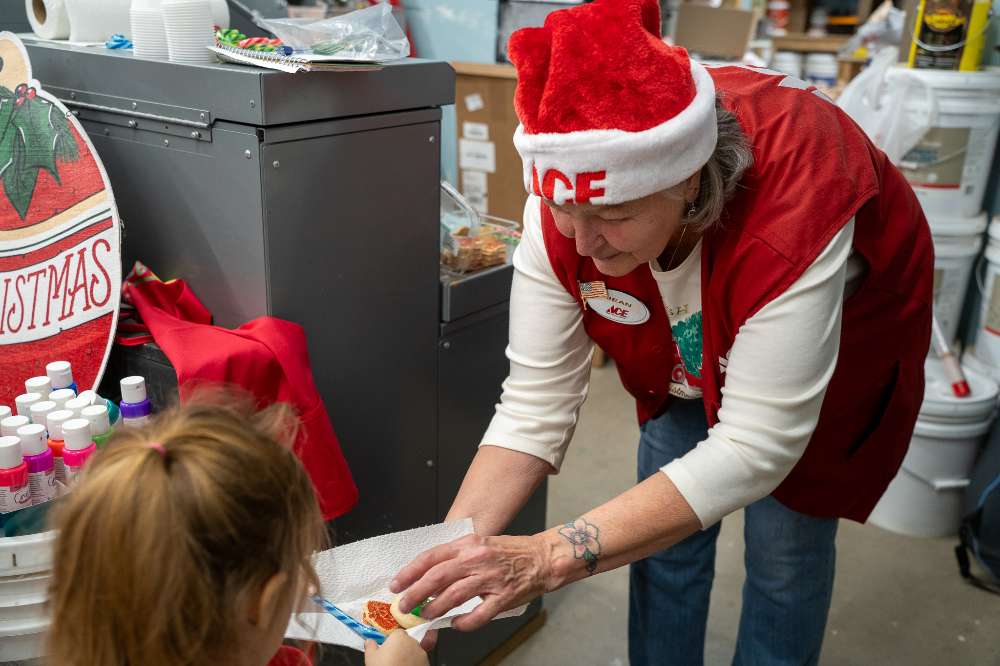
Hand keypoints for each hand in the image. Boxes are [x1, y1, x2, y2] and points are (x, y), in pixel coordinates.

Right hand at [364, 630, 427, 665]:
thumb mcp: (370, 657)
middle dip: (400, 649)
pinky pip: (419, 661)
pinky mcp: (427, 663)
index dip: (390, 642)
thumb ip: (370, 646)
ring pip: (413, 652)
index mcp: (399, 636)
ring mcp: (422, 653)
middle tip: (391, 659)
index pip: (396, 634)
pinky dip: (414, 664)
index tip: (386, 650)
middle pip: (406, 642)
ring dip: (408, 657)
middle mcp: (413, 642)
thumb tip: (369, 641)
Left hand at [389, 533, 551, 631]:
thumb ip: (456, 556)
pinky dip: (464, 622)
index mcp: (468, 544)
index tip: (397, 584)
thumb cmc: (511, 552)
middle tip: (405, 605)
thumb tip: (429, 574)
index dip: (410, 572)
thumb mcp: (480, 543)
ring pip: (454, 596)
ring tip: (425, 616)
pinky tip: (456, 624)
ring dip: (435, 608)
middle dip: (416, 593)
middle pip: (437, 577)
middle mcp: (477, 559)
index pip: (431, 557)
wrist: (542, 557)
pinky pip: (478, 614)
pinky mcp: (503, 597)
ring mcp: (491, 578)